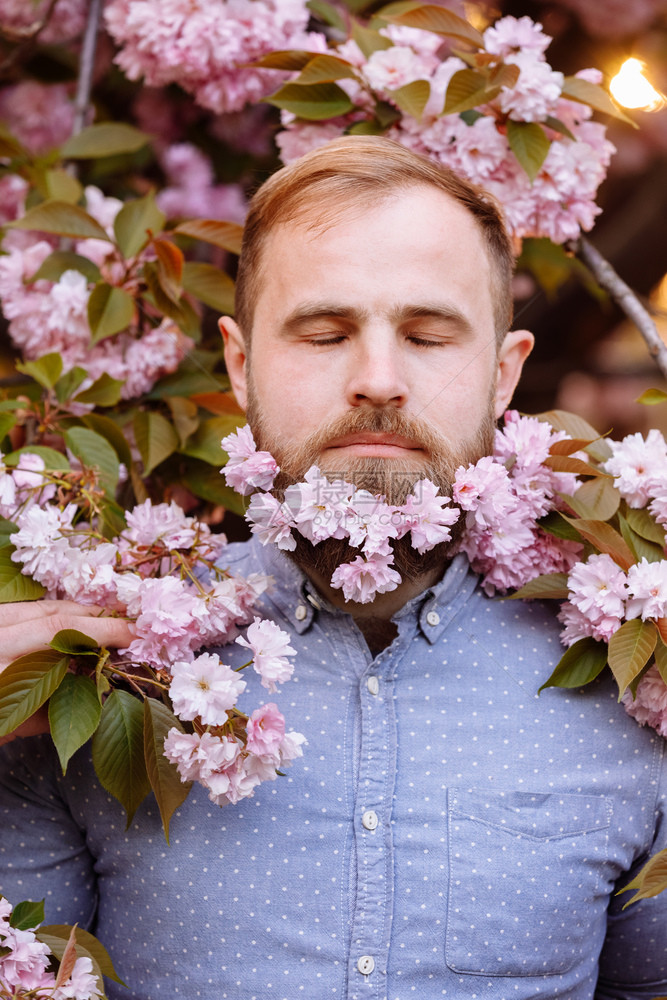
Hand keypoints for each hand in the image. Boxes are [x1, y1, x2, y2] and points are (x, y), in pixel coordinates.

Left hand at [0, 601, 134, 745]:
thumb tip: (101, 691)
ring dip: (80, 614)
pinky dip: (56, 616)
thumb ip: (55, 710)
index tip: (135, 634)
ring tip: (111, 624)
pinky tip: (76, 626)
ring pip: (42, 606)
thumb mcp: (9, 729)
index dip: (103, 629)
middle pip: (55, 611)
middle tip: (132, 625)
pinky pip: (28, 611)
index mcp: (1, 656)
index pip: (60, 630)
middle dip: (98, 616)